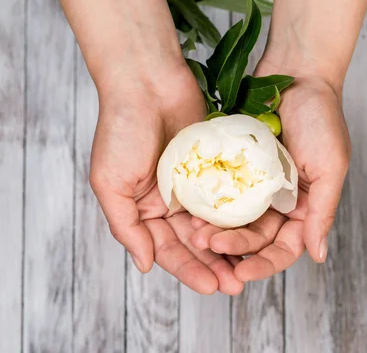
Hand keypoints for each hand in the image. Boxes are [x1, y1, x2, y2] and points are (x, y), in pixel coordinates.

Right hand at [89, 66, 243, 294]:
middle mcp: (170, 200)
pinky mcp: (215, 163)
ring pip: (216, 222)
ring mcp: (195, 182)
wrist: (146, 80)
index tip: (211, 287)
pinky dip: (240, 212)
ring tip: (250, 267)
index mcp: (144, 209)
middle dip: (214, 264)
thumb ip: (126, 227)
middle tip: (236, 285)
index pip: (167, 249)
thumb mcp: (110, 182)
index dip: (188, 270)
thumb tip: (145, 265)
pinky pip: (230, 192)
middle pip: (195, 242)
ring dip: (231, 245)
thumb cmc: (120, 129)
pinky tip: (256, 230)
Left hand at [190, 75, 350, 280]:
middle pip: (254, 238)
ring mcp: (254, 183)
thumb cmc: (322, 118)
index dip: (264, 264)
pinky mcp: (235, 165)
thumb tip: (318, 255)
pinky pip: (219, 190)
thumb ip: (322, 211)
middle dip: (232, 247)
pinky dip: (207, 202)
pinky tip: (191, 209)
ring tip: (195, 233)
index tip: (242, 275)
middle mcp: (277, 201)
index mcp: (304, 207)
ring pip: (233, 219)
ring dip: (216, 229)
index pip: (284, 248)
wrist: (298, 72)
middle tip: (208, 245)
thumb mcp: (331, 167)